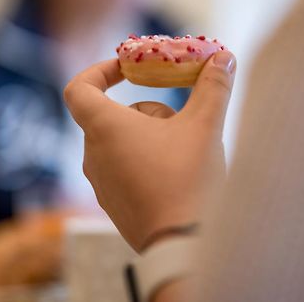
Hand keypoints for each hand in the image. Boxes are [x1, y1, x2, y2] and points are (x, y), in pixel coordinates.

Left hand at [64, 51, 235, 250]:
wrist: (183, 245)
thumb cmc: (188, 180)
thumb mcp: (204, 126)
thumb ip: (213, 87)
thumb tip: (224, 57)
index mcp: (105, 129)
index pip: (78, 88)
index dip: (99, 71)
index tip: (126, 70)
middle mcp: (94, 155)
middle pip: (112, 115)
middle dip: (147, 111)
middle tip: (178, 121)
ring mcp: (101, 182)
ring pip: (120, 142)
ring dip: (150, 135)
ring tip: (182, 152)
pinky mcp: (114, 203)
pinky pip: (123, 167)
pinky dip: (145, 159)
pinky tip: (175, 175)